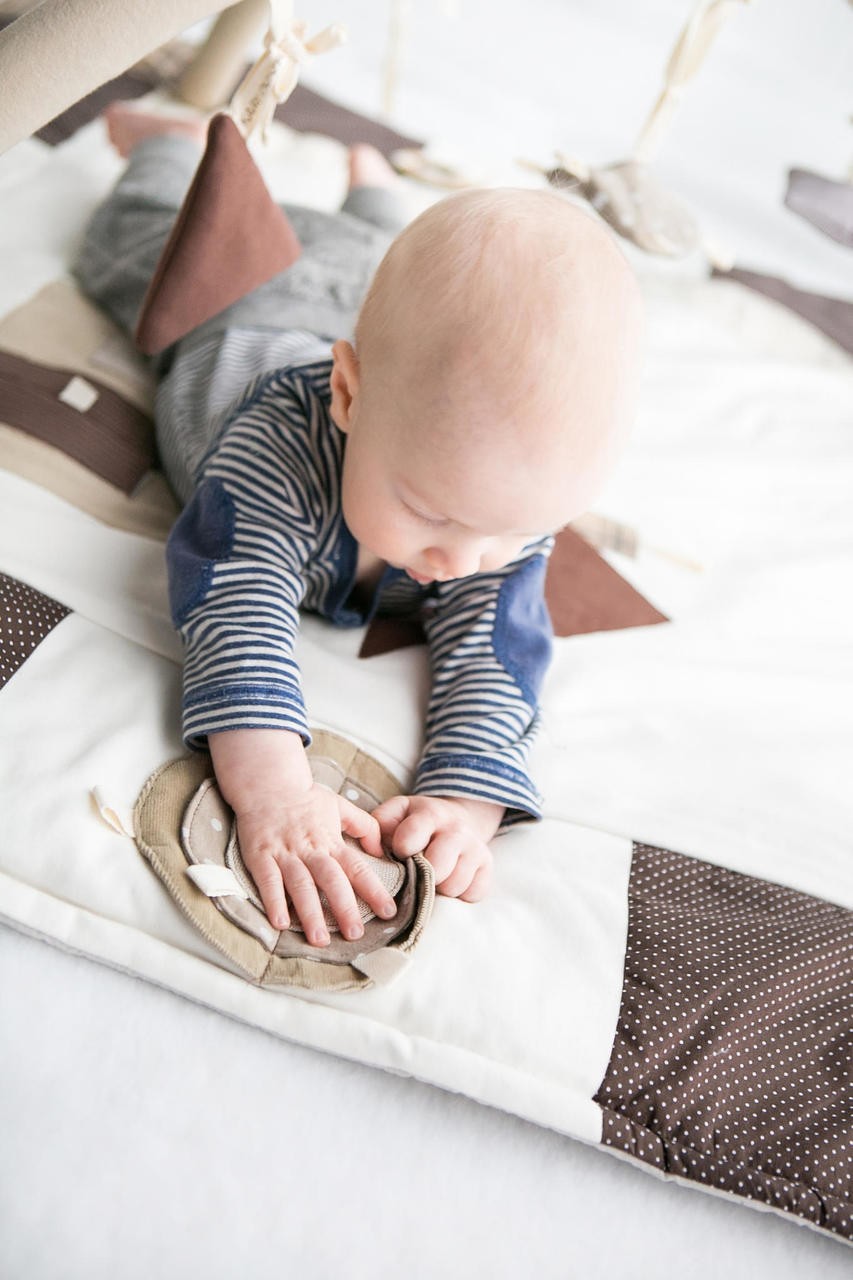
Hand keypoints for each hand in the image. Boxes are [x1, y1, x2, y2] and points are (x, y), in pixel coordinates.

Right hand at [208, 730, 397, 946]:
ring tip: (319, 939)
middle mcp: (310, 850)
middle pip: (331, 880)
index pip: (357, 867)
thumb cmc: (304, 798)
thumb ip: (364, 826)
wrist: (267, 784)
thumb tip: (381, 850)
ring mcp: (285, 853)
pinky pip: (268, 881)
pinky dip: (273, 901)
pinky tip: (280, 923)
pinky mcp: (261, 856)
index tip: (388, 911)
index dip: (373, 890)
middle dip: (344, 908)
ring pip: (300, 885)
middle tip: (355, 934)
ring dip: (310, 912)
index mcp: (331, 841)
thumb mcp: (339, 805)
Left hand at [371, 794, 502, 901]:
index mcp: (430, 814)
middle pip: (438, 868)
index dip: (401, 850)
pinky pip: (473, 894)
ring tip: (432, 879)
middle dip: (422, 876)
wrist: (456, 818)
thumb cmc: (416, 821)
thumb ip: (379, 825)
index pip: (411, 838)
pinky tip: (449, 882)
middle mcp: (456, 830)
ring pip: (455, 885)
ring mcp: (475, 848)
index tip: (400, 853)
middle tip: (417, 872)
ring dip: (439, 889)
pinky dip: (459, 896)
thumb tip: (373, 851)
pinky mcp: (487, 866)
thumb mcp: (396, 812)